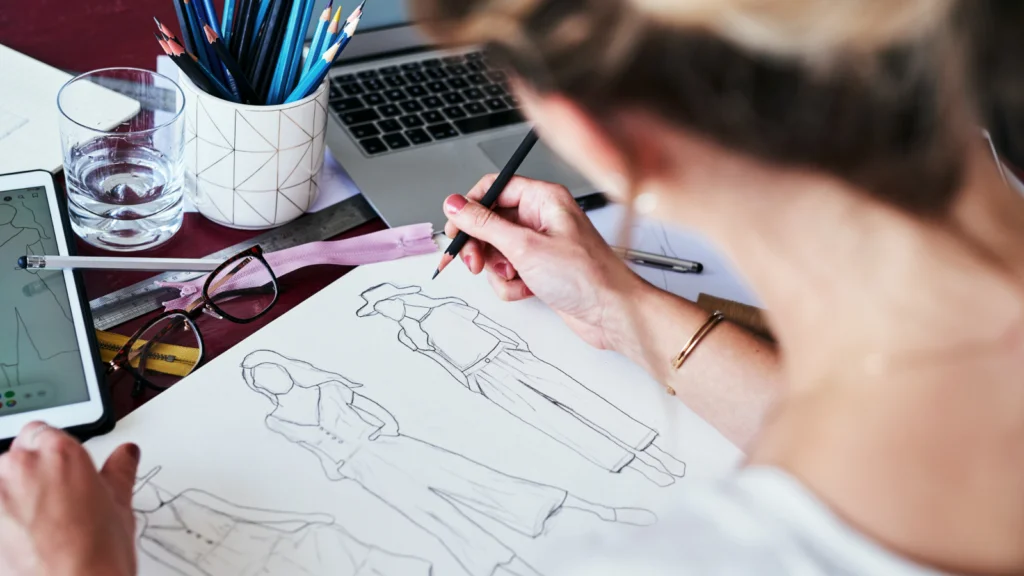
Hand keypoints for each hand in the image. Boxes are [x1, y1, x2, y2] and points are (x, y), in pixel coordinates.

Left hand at [0, 423, 139, 575]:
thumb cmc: (96, 557)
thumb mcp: (119, 507)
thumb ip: (119, 471)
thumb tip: (126, 455)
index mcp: (61, 452)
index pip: (42, 431)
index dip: (52, 453)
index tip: (61, 472)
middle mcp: (22, 466)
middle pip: (17, 455)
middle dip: (32, 474)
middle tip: (55, 503)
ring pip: (1, 482)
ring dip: (12, 496)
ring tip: (37, 525)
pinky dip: (4, 518)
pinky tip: (21, 537)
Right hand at [443, 176, 641, 348]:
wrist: (613, 314)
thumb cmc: (588, 276)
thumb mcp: (526, 246)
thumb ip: (485, 224)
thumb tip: (456, 205)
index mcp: (544, 198)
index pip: (494, 188)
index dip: (470, 208)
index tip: (455, 228)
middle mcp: (543, 217)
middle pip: (490, 222)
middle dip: (481, 246)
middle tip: (475, 263)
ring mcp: (541, 244)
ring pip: (496, 251)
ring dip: (498, 270)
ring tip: (514, 277)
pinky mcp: (541, 268)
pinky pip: (509, 272)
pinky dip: (512, 284)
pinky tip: (527, 290)